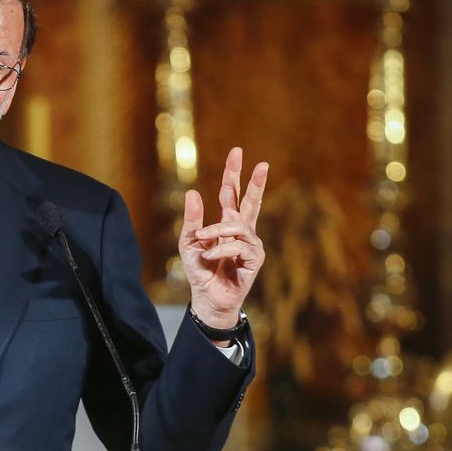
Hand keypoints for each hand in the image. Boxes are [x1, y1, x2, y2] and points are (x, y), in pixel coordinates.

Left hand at [180, 146, 267, 332]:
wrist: (208, 298)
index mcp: (226, 223)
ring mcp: (250, 243)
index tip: (238, 152)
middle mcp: (241, 231)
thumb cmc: (200, 271)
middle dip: (254, 182)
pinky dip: (221, 250)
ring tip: (202, 241)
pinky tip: (211, 257)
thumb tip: (192, 192)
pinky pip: (239, 245)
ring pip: (237, 225)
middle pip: (249, 202)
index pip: (230, 195)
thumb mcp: (188, 243)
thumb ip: (192, 220)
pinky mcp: (255, 259)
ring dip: (217, 231)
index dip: (233, 174)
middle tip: (262, 163)